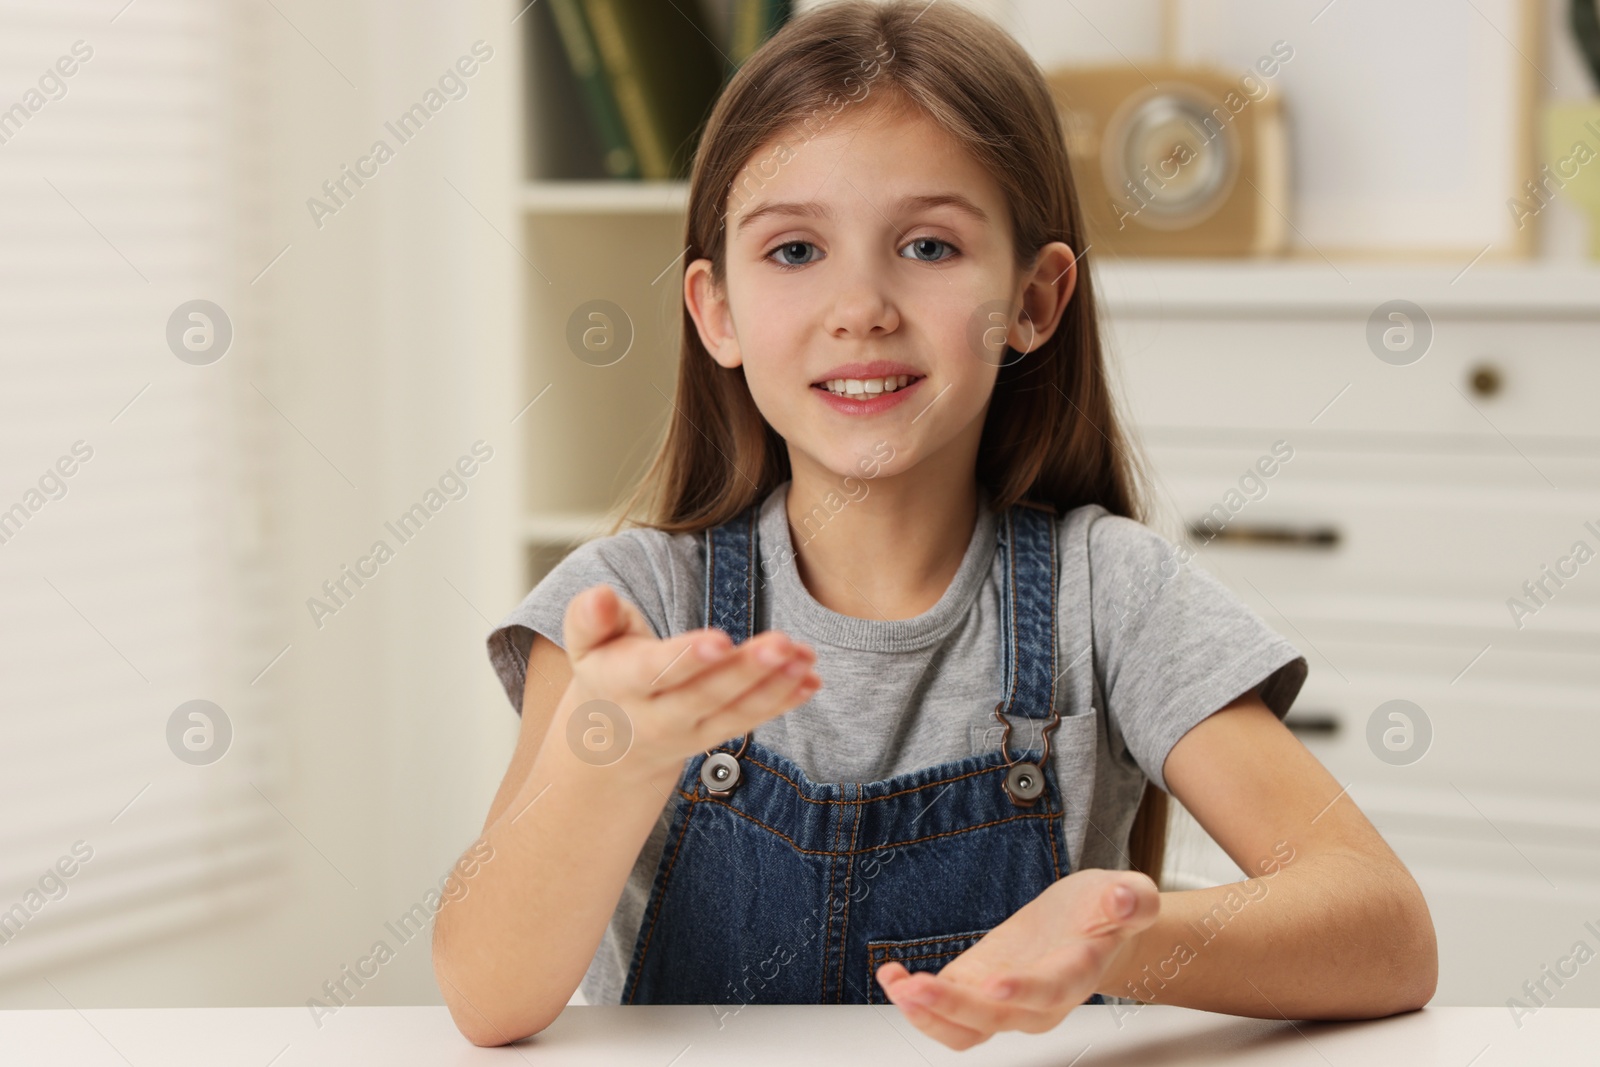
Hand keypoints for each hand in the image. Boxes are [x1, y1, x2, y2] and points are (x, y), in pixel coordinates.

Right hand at [560, 583, 821, 784]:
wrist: (608, 741)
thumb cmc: (605, 669)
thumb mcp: (585, 643)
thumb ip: (590, 618)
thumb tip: (599, 596)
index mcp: (619, 684)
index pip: (654, 672)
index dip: (686, 658)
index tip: (719, 639)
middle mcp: (656, 716)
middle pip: (704, 695)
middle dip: (745, 670)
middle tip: (782, 643)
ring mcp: (689, 732)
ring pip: (734, 712)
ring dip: (774, 686)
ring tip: (805, 657)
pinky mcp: (715, 736)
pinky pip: (750, 721)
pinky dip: (783, 702)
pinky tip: (811, 680)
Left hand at [875, 869, 1159, 1049]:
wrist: (1093, 930)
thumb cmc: (1106, 912)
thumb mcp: (1127, 893)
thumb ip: (1132, 901)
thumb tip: (1127, 901)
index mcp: (1075, 975)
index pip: (1049, 990)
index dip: (1024, 991)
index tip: (995, 983)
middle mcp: (1038, 1002)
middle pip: (995, 1019)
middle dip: (953, 1006)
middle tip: (916, 985)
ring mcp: (1004, 1003)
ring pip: (965, 1029)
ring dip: (928, 1014)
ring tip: (896, 984)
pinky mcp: (977, 990)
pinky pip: (946, 1014)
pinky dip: (917, 1001)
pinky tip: (892, 975)